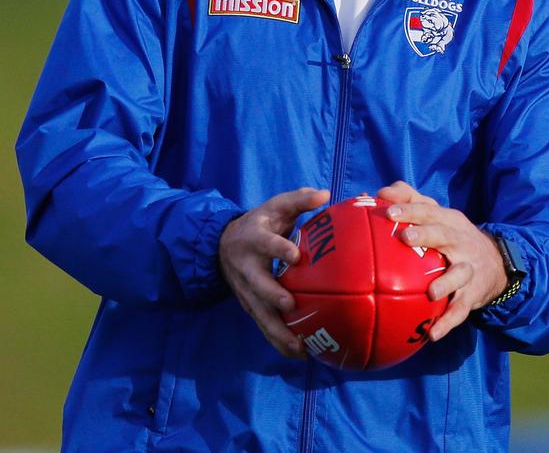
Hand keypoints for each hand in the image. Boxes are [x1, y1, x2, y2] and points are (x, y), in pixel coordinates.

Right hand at [219, 186, 329, 358]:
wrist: (224, 244)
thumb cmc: (261, 223)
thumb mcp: (275, 206)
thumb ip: (299, 199)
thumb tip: (324, 194)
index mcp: (254, 239)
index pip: (266, 243)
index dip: (280, 249)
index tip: (296, 256)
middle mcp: (247, 267)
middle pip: (258, 285)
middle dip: (273, 296)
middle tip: (291, 306)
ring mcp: (246, 290)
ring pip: (260, 313)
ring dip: (277, 331)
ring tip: (300, 346)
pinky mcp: (250, 306)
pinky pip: (263, 327)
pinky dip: (279, 342)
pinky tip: (300, 354)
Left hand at [377, 181, 506, 341]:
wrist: (495, 262)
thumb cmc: (451, 235)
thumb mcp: (436, 213)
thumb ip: (408, 199)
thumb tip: (377, 194)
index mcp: (449, 220)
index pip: (429, 211)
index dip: (410, 209)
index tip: (389, 212)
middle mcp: (460, 241)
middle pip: (445, 235)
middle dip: (427, 235)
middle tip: (406, 238)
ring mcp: (469, 268)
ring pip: (460, 274)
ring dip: (446, 283)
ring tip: (431, 293)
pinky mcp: (473, 295)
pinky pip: (462, 310)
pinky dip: (449, 322)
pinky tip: (432, 334)